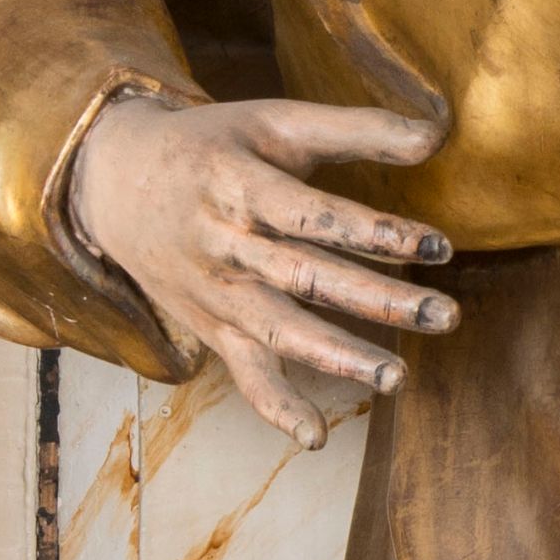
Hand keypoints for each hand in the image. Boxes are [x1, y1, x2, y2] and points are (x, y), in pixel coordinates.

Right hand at [68, 95, 455, 449]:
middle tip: (444, 315)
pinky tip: (317, 438)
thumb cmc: (211, 147)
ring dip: (340, 357)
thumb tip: (437, 135)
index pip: (314, 215)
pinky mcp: (213, 328)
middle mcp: (224, 245)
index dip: (376, 232)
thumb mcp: (273, 121)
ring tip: (400, 377)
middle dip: (380, 301)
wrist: (114, 184)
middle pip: (307, 278)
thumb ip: (356, 128)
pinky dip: (276, 408)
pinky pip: (244, 374)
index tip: (438, 245)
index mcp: (239, 185)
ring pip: (280, 331)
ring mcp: (217, 293)